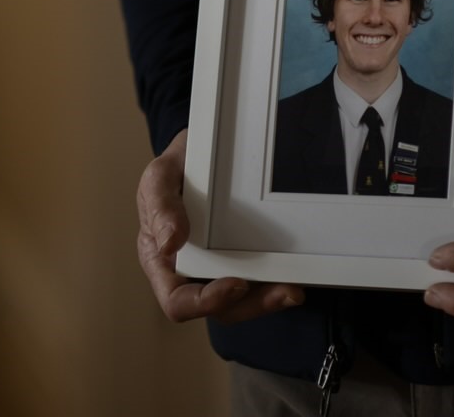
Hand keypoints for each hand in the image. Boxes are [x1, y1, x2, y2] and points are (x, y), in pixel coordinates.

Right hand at [136, 129, 304, 324]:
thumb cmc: (176, 168)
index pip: (178, 301)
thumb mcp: (159, 178)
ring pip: (242, 300)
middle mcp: (191, 272)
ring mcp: (219, 266)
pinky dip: (275, 279)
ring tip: (293, 290)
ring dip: (268, 300)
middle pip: (219, 307)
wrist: (203, 146)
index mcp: (162, 263)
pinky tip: (294, 274)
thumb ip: (160, 207)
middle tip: (282, 291)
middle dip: (252, 305)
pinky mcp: (243, 255)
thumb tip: (169, 245)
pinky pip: (258, 277)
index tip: (236, 284)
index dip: (205, 303)